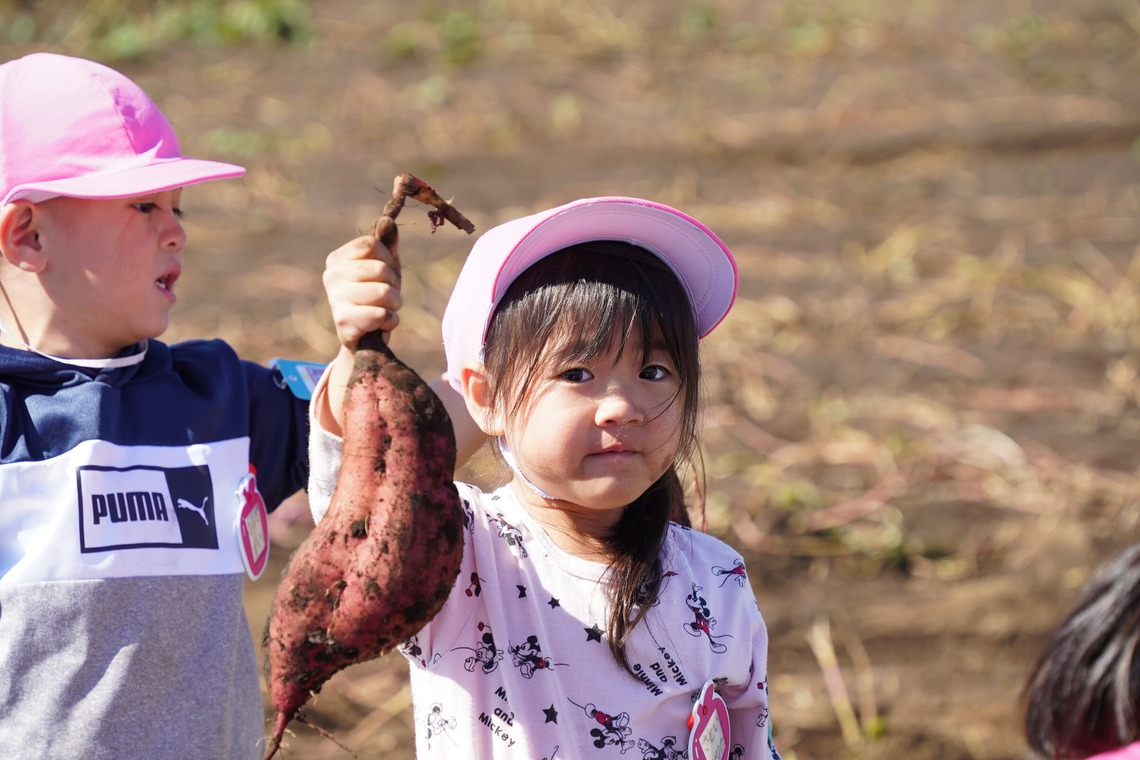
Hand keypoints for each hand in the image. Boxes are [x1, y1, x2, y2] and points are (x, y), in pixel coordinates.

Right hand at [322, 226, 400, 350]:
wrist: (366, 338)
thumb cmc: (376, 298)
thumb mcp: (385, 267)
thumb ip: (387, 243)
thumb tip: (387, 220)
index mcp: (337, 259)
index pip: (371, 244)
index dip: (387, 258)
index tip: (385, 272)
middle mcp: (331, 276)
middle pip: (381, 269)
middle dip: (393, 285)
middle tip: (386, 296)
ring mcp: (335, 299)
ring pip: (385, 292)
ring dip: (394, 304)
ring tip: (384, 310)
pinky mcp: (343, 323)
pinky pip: (382, 315)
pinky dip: (391, 321)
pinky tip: (380, 325)